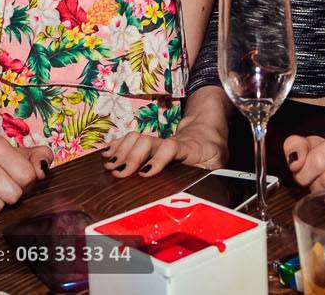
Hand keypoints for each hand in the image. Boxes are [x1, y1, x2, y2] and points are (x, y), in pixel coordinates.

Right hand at [102, 125, 226, 177]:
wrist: (206, 132)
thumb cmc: (211, 153)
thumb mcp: (219, 165)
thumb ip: (213, 176)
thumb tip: (207, 192)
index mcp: (188, 149)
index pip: (171, 148)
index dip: (158, 159)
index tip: (146, 173)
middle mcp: (169, 143)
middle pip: (147, 142)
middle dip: (131, 157)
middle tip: (118, 173)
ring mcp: (157, 141)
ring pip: (137, 138)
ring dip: (121, 151)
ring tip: (108, 165)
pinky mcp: (150, 143)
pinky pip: (130, 140)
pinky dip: (116, 146)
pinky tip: (106, 155)